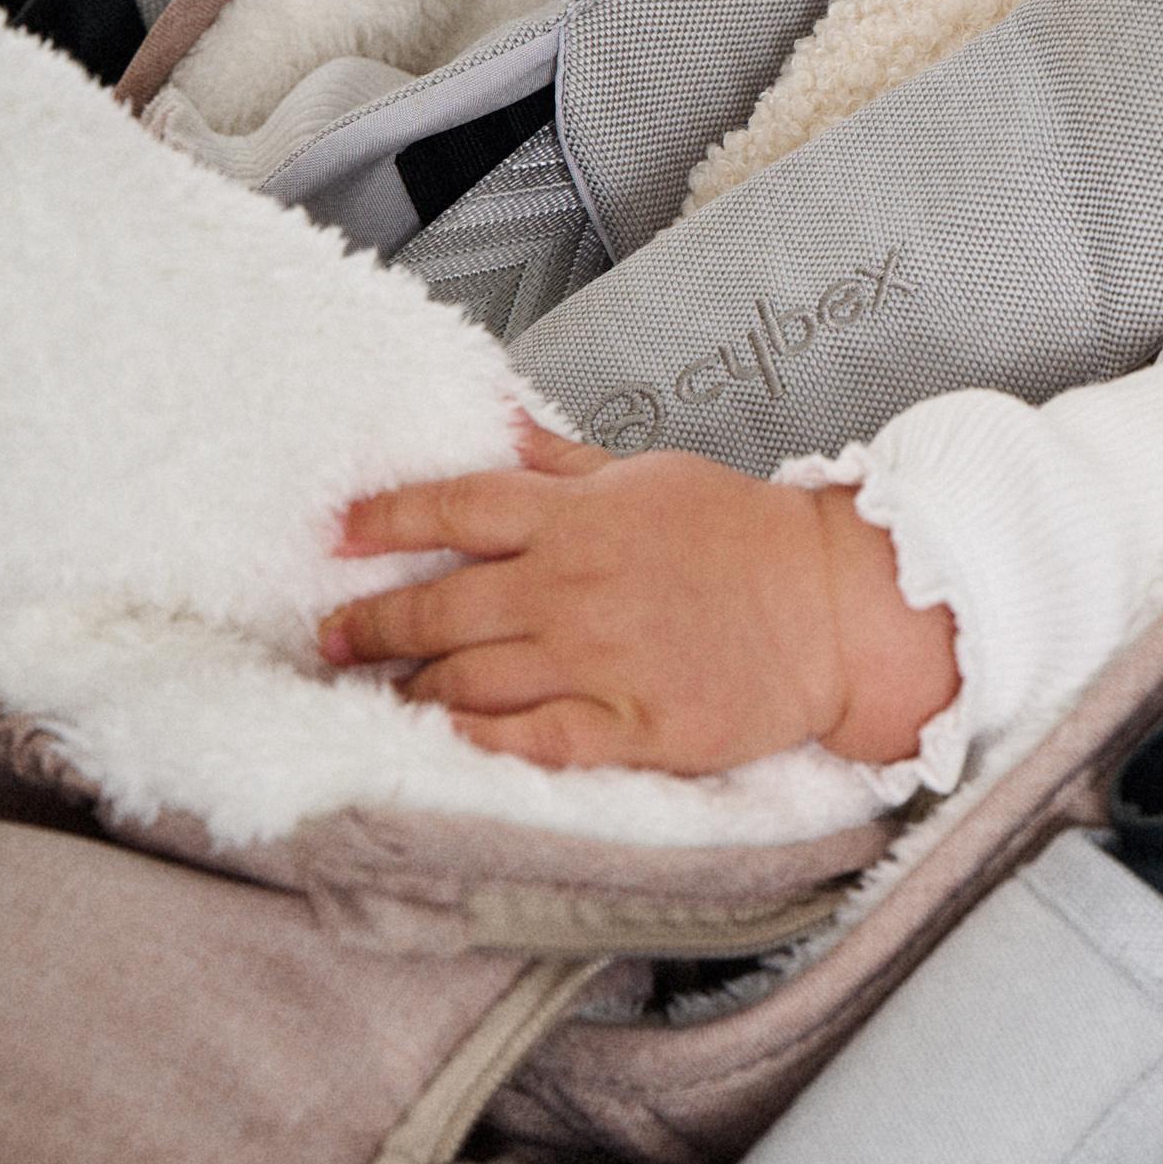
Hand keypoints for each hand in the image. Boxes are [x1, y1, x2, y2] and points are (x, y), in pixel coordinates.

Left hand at [321, 417, 958, 778]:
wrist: (831, 605)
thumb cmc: (743, 537)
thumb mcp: (647, 474)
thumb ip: (559, 462)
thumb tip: (496, 420)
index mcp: (577, 518)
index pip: (454, 509)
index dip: (383, 521)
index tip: (336, 536)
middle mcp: (573, 587)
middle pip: (440, 607)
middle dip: (371, 625)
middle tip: (331, 639)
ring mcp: (597, 660)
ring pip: (469, 679)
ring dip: (411, 688)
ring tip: (382, 693)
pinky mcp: (629, 726)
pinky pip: (527, 740)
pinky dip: (474, 742)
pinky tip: (441, 742)